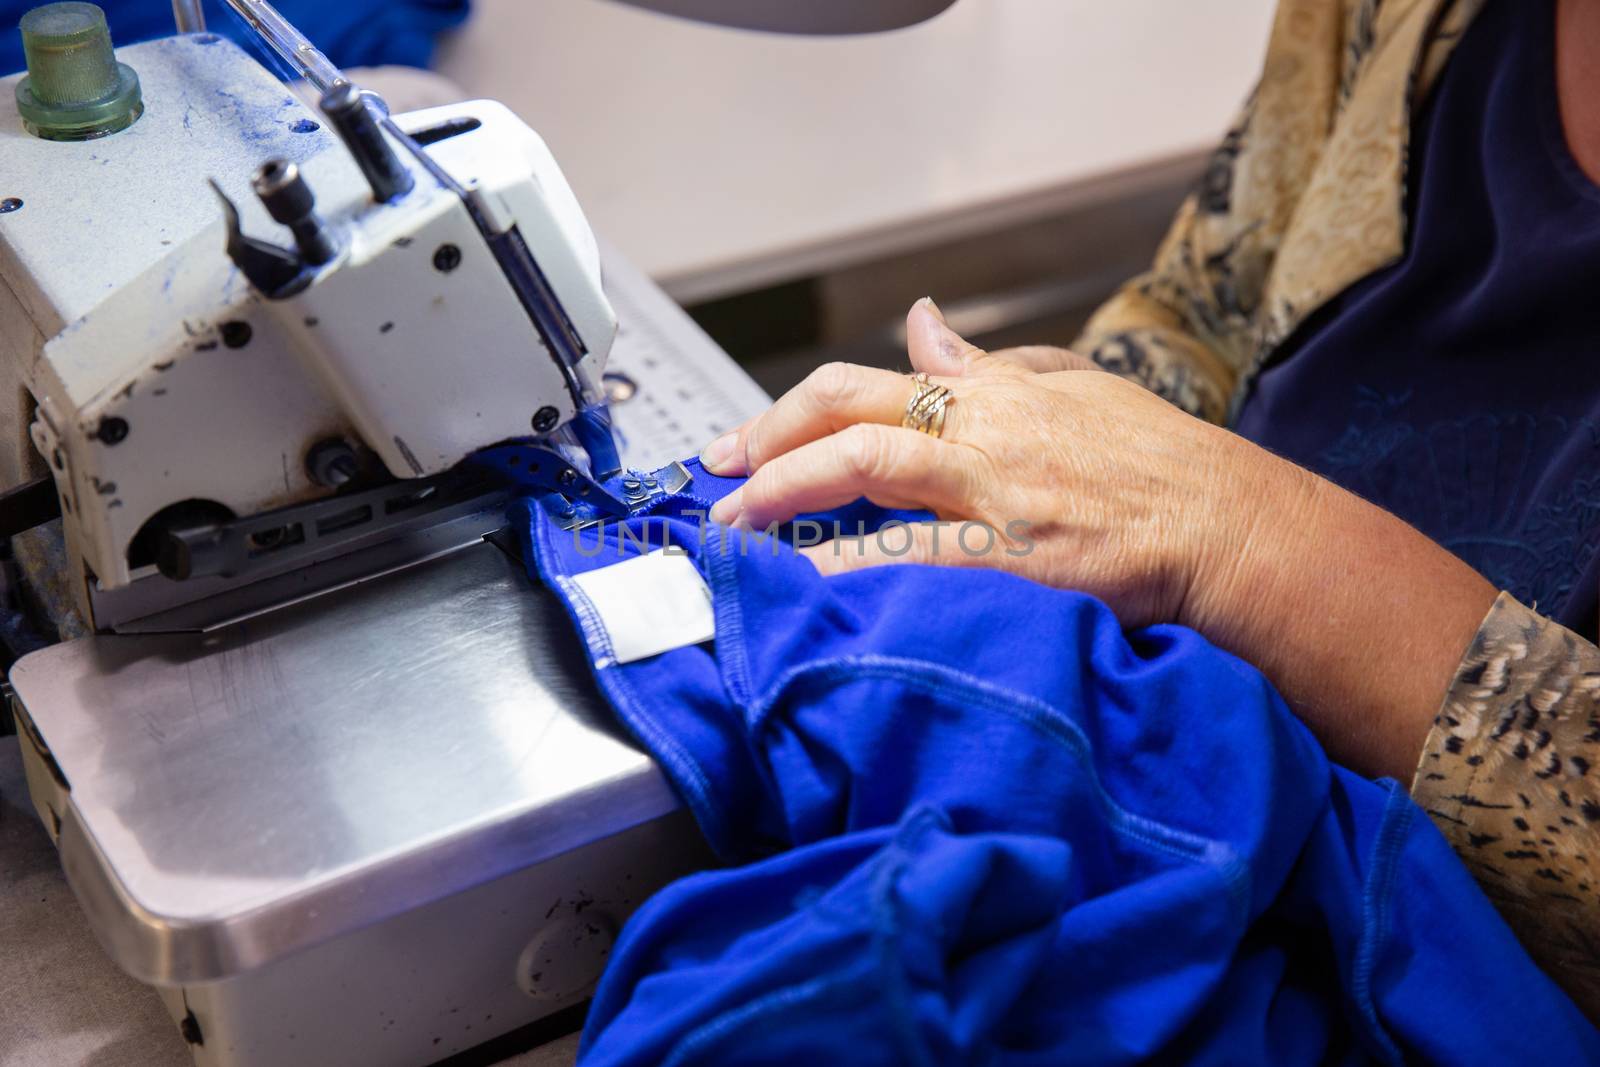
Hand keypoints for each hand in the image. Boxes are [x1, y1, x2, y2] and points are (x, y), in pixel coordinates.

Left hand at [699, 299, 1281, 627]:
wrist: (1230, 530)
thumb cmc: (1161, 466)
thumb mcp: (1072, 390)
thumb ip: (989, 363)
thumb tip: (923, 322)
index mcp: (994, 393)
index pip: (870, 381)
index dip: (792, 409)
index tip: (746, 440)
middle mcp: (984, 431)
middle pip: (848, 411)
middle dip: (767, 441)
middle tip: (719, 477)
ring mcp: (996, 491)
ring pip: (866, 463)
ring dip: (783, 492)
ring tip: (731, 527)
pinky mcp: (1015, 558)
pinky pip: (912, 556)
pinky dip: (849, 569)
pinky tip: (802, 585)